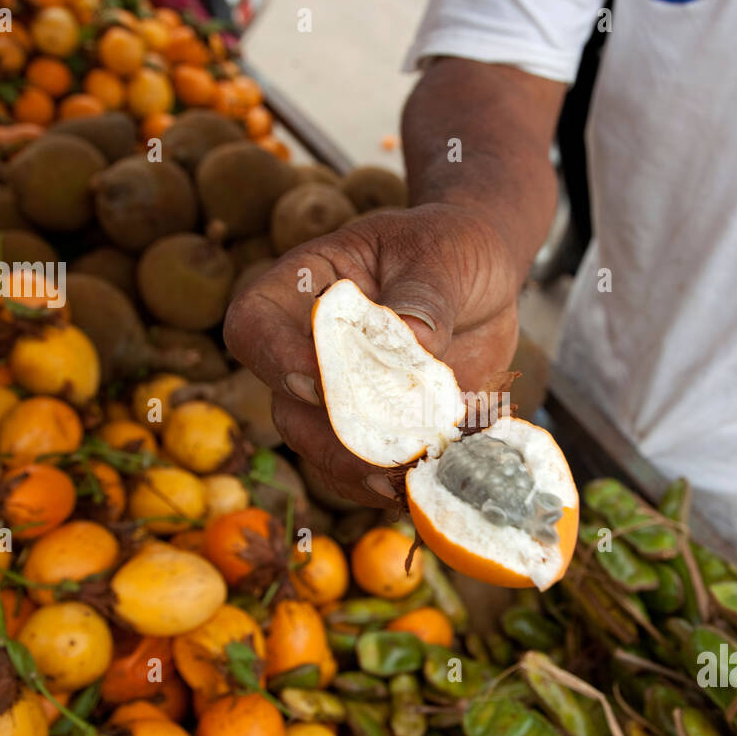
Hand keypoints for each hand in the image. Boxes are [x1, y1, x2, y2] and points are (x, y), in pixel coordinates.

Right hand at [223, 203, 521, 507]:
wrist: (482, 279)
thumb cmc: (450, 249)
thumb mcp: (442, 255)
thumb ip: (425, 296)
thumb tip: (412, 339)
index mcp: (305, 290)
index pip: (254, 326)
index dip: (274, 360)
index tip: (318, 381)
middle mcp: (309, 350)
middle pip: (288, 409)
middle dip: (333, 439)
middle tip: (385, 454)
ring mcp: (342, 397)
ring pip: (324, 452)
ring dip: (363, 475)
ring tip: (412, 482)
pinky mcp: (381, 429)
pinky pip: (369, 473)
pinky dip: (396, 486)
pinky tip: (430, 484)